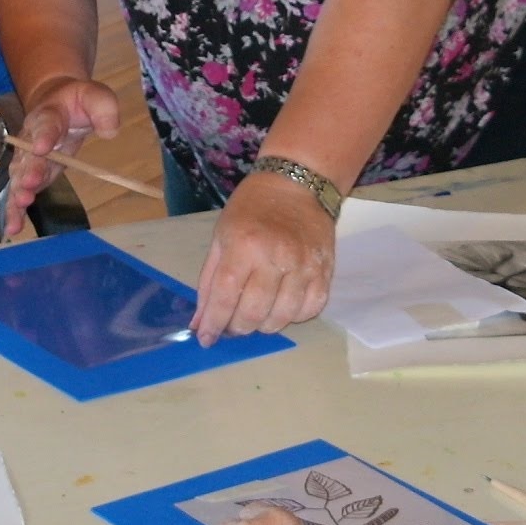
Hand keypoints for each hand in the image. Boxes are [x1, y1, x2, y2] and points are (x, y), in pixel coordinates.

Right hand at [1, 75, 120, 239]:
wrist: (57, 101)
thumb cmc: (78, 101)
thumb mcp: (95, 95)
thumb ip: (103, 108)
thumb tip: (109, 131)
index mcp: (48, 113)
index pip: (47, 123)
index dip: (44, 135)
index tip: (42, 148)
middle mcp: (31, 137)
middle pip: (28, 154)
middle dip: (28, 171)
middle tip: (28, 185)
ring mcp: (28, 157)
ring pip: (20, 175)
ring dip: (19, 191)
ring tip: (20, 205)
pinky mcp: (30, 174)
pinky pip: (21, 190)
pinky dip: (16, 209)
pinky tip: (13, 227)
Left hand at [190, 169, 333, 344]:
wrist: (296, 185)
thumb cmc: (252, 208)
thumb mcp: (220, 236)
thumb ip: (209, 281)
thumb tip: (200, 322)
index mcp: (243, 246)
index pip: (225, 296)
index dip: (214, 323)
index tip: (207, 339)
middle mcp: (275, 257)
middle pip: (254, 313)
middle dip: (238, 328)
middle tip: (232, 326)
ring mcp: (304, 265)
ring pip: (283, 317)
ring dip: (264, 326)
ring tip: (256, 317)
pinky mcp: (325, 270)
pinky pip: (311, 309)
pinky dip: (294, 317)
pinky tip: (282, 308)